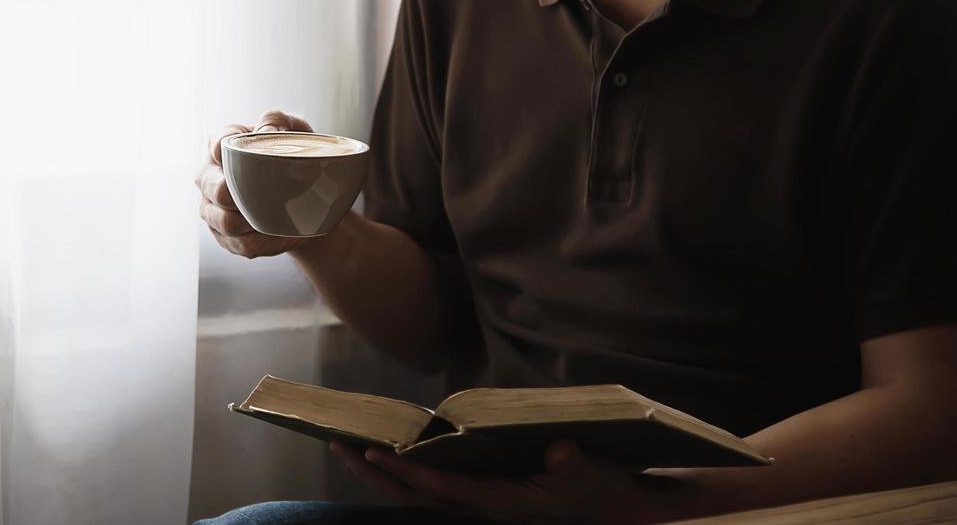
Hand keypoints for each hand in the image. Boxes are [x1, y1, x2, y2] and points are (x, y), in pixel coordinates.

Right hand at [196, 109, 320, 258]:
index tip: (248, 155)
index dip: (227, 149)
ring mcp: (213, 209)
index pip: (217, 143)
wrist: (309, 200)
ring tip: (275, 217)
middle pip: (213, 187)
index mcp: (221, 144)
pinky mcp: (225, 237)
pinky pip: (241, 245)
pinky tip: (281, 234)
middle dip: (232, 192)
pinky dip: (264, 242)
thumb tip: (265, 130)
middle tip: (257, 193)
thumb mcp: (294, 130)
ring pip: (223, 221)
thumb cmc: (293, 156)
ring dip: (250, 222)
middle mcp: (209, 176)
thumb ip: (278, 119)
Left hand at [330, 439, 691, 524]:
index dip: (411, 473)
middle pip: (416, 496)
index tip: (380, 453)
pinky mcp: (484, 494)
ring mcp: (481, 502)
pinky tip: (388, 454)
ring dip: (383, 474)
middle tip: (339, 444)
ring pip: (419, 494)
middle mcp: (483, 506)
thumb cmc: (605, 487)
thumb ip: (575, 465)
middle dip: (377, 473)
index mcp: (502, 502)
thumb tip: (562, 452)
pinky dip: (406, 472)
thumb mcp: (595, 473)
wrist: (617, 512)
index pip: (445, 490)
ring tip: (348, 448)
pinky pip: (434, 487)